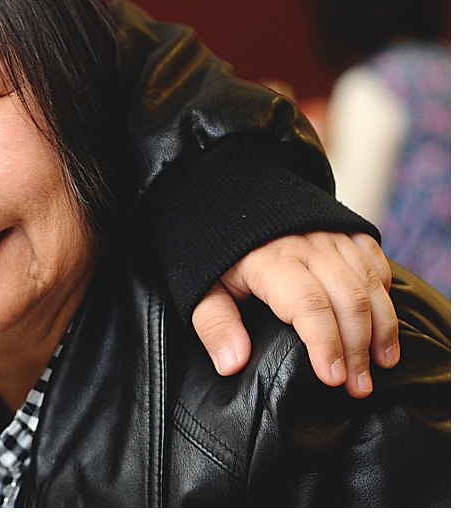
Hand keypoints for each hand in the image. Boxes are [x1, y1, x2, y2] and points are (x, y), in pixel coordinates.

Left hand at [191, 231, 398, 396]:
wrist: (227, 200)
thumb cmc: (217, 252)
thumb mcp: (202, 288)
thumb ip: (215, 325)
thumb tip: (232, 363)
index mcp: (271, 260)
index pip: (309, 305)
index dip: (326, 344)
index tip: (333, 378)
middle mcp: (308, 245)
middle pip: (349, 299)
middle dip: (359, 348)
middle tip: (359, 386)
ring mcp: (331, 235)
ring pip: (370, 283)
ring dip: (382, 327)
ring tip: (382, 363)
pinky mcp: (346, 230)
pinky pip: (376, 262)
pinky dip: (385, 294)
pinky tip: (383, 323)